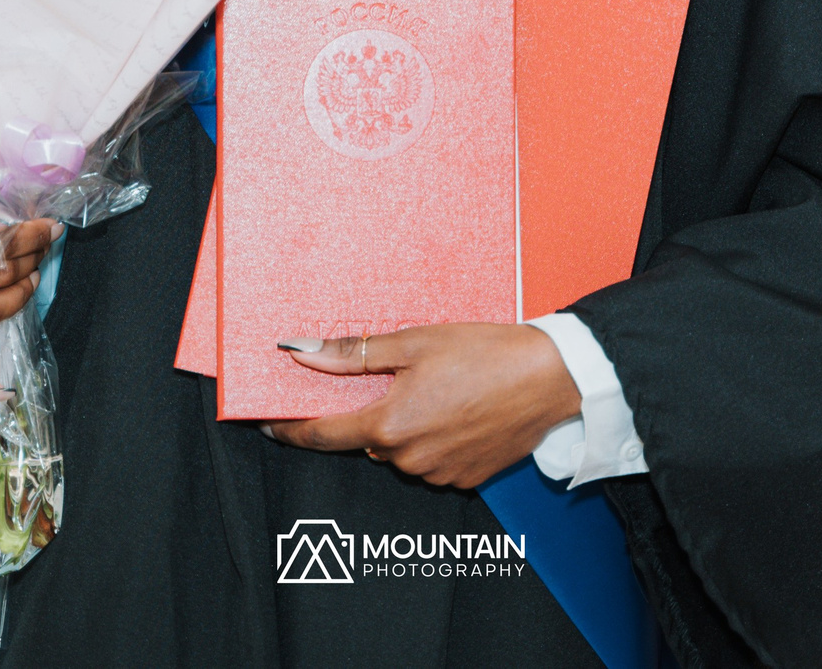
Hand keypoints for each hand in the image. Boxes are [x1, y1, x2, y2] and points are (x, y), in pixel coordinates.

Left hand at [262, 323, 581, 488]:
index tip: (270, 425)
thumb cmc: (486, 353)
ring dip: (405, 427)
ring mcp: (439, 473)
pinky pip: (432, 462)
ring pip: (401, 451)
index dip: (292, 430)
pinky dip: (434, 440)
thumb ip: (353, 354)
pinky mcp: (466, 479)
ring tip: (438, 389)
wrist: (550, 377)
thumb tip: (302, 352)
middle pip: (367, 439)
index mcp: (390, 424)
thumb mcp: (414, 342)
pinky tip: (457, 410)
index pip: (323, 435)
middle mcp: (410, 458)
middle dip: (369, 413)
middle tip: (393, 379)